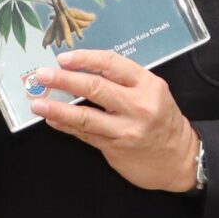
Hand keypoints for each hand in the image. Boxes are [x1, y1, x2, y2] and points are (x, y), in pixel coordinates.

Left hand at [29, 50, 198, 192]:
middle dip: (64, 80)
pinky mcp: (116, 148)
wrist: (180, 159)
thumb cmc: (163, 120)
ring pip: (86, 116)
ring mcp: (126, 130)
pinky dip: (67, 126)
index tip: (63, 58)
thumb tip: (83, 71)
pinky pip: (86, 135)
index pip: (111, 64)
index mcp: (148, 85)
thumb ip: (124, 82)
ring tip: (38, 103)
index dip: (84, 59)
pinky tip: (53, 120)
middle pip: (95, 88)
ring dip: (58, 109)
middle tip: (42, 76)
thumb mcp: (153, 93)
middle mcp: (138, 106)